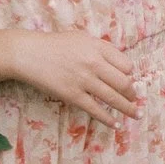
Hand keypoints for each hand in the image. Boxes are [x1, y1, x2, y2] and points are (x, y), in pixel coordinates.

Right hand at [0, 30, 141, 127]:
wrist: (28, 54)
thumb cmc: (54, 45)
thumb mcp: (81, 38)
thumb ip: (100, 49)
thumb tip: (118, 64)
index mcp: (98, 47)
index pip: (126, 64)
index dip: (130, 74)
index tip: (129, 80)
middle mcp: (94, 63)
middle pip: (124, 82)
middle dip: (132, 94)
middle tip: (135, 99)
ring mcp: (84, 80)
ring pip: (113, 98)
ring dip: (128, 108)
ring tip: (135, 114)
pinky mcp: (73, 95)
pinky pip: (95, 110)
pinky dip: (108, 119)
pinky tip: (116, 125)